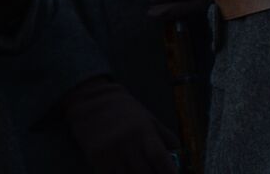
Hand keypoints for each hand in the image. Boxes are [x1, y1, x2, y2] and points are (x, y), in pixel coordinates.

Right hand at [62, 76, 178, 173]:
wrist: (91, 102)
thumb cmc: (123, 110)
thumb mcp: (147, 117)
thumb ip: (163, 134)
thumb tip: (178, 151)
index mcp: (143, 129)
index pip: (159, 156)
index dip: (168, 171)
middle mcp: (127, 141)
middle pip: (145, 172)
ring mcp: (111, 152)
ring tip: (141, 172)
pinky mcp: (96, 159)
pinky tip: (126, 171)